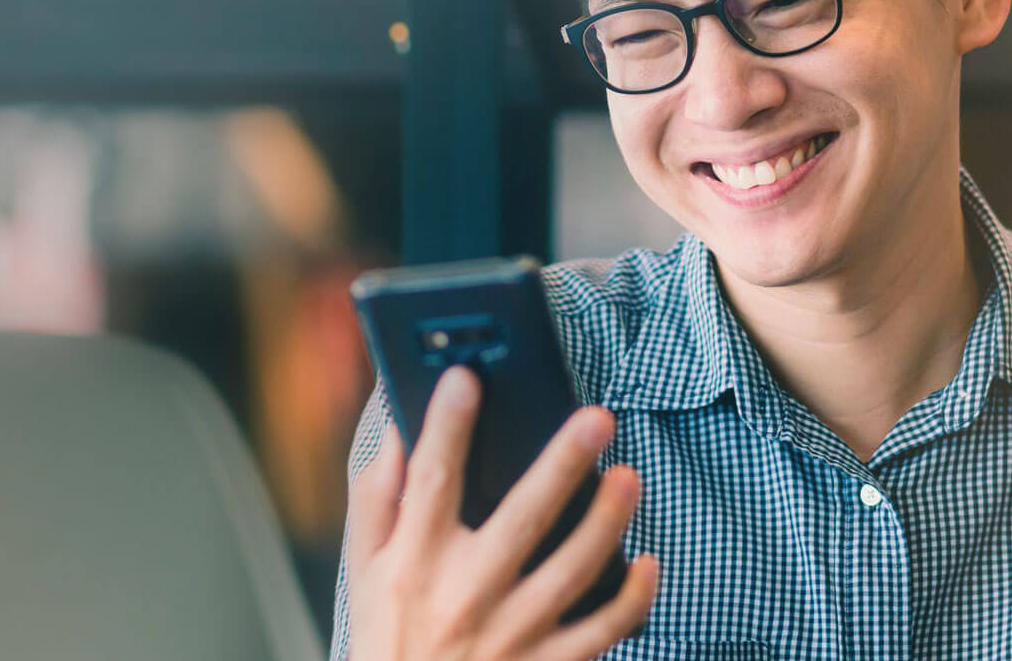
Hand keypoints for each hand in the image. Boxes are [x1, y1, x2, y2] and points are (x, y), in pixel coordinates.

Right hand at [343, 366, 658, 659]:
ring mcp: (511, 633)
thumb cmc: (388, 637)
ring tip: (629, 476)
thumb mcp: (364, 568)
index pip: (432, 481)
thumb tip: (395, 431)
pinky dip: (632, 597)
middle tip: (596, 418)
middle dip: (562, 464)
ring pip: (573, 569)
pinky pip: (603, 629)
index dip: (447, 426)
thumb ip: (376, 497)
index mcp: (414, 562)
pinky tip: (647, 559)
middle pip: (522, 518)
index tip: (465, 377)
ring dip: (607, 520)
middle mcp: (464, 594)